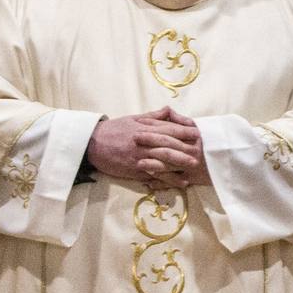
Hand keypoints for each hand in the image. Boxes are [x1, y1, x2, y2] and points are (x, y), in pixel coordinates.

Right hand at [87, 107, 205, 189]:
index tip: (197, 133)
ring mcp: (140, 157)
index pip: (168, 129)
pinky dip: (167, 179)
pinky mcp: (135, 170)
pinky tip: (179, 182)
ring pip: (163, 161)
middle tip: (199, 153)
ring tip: (192, 169)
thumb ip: (153, 116)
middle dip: (185, 150)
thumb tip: (169, 110)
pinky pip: (154, 175)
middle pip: (168, 146)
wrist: (93, 143)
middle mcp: (144, 143)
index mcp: (145, 128)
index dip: (184, 131)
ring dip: (179, 165)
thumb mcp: (133, 119)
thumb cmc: (114, 129)